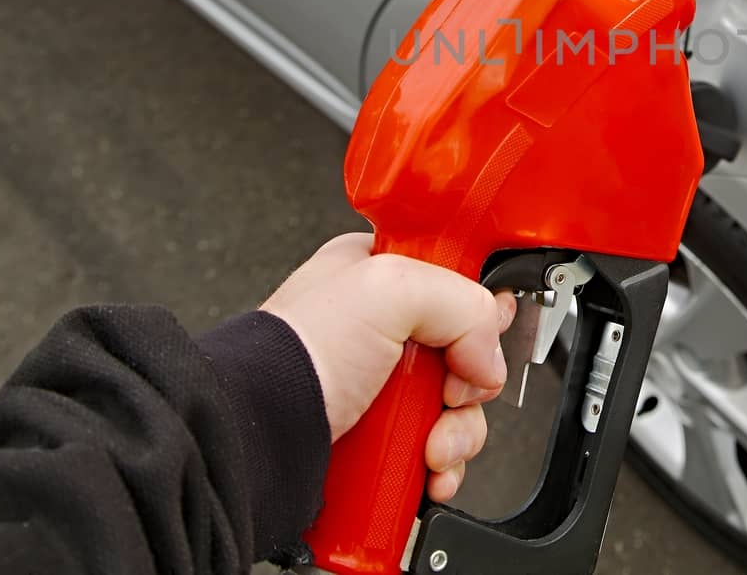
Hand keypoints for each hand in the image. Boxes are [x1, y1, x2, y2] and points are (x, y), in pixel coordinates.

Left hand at [261, 232, 516, 501]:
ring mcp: (379, 391)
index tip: (476, 337)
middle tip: (447, 394)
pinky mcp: (377, 441)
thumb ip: (462, 301)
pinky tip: (427, 470)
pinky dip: (441, 468)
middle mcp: (380, 332)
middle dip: (469, 388)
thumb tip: (489, 353)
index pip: (458, 286)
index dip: (477, 315)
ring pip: (455, 411)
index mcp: (377, 277)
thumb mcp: (390, 286)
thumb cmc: (293, 354)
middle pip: (466, 356)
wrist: (257, 437)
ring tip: (430, 445)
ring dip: (457, 435)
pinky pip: (435, 454)